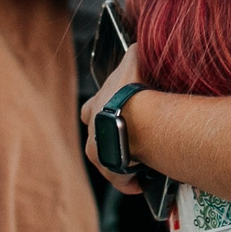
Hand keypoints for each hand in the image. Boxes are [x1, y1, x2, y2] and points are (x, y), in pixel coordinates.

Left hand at [80, 49, 146, 192]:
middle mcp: (93, 130)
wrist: (139, 118)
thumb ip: (134, 53)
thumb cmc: (137, 89)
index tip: (117, 111)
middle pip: (95, 135)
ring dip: (121, 159)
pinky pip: (121, 179)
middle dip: (109, 137)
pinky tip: (141, 183)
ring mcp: (99, 151)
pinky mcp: (111, 169)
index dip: (102, 109)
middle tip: (130, 137)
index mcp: (96, 104)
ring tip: (139, 161)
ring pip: (107, 159)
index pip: (89, 108)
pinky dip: (130, 182)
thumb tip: (138, 48)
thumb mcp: (135, 60)